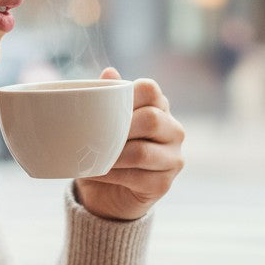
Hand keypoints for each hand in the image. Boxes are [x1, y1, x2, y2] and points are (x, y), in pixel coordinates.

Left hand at [74, 71, 183, 221]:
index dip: (127, 94)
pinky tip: (96, 171)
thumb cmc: (104, 150)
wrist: (104, 192)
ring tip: (92, 155)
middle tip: (95, 135)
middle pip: (151, 119)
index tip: (103, 106)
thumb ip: (106, 98)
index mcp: (159, 108)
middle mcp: (173, 130)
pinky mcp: (164, 184)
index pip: (150, 89)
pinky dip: (110, 174)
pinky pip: (137, 176)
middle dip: (119, 128)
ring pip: (142, 152)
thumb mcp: (101, 123)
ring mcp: (172, 158)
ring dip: (112, 155)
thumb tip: (109, 72)